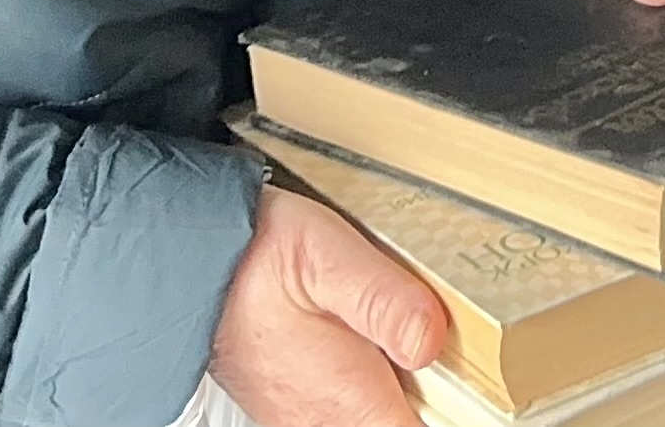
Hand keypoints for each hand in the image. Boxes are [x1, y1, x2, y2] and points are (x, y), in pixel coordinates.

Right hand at [209, 185, 447, 426]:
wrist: (190, 267)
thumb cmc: (254, 257)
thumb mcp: (327, 255)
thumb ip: (384, 300)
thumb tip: (431, 341)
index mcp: (351, 400)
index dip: (460, 408)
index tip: (474, 375)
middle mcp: (330, 424)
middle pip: (403, 423)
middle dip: (432, 393)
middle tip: (434, 341)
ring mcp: (311, 421)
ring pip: (376, 418)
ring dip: (399, 388)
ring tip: (399, 335)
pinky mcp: (299, 410)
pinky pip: (349, 414)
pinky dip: (369, 387)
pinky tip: (366, 342)